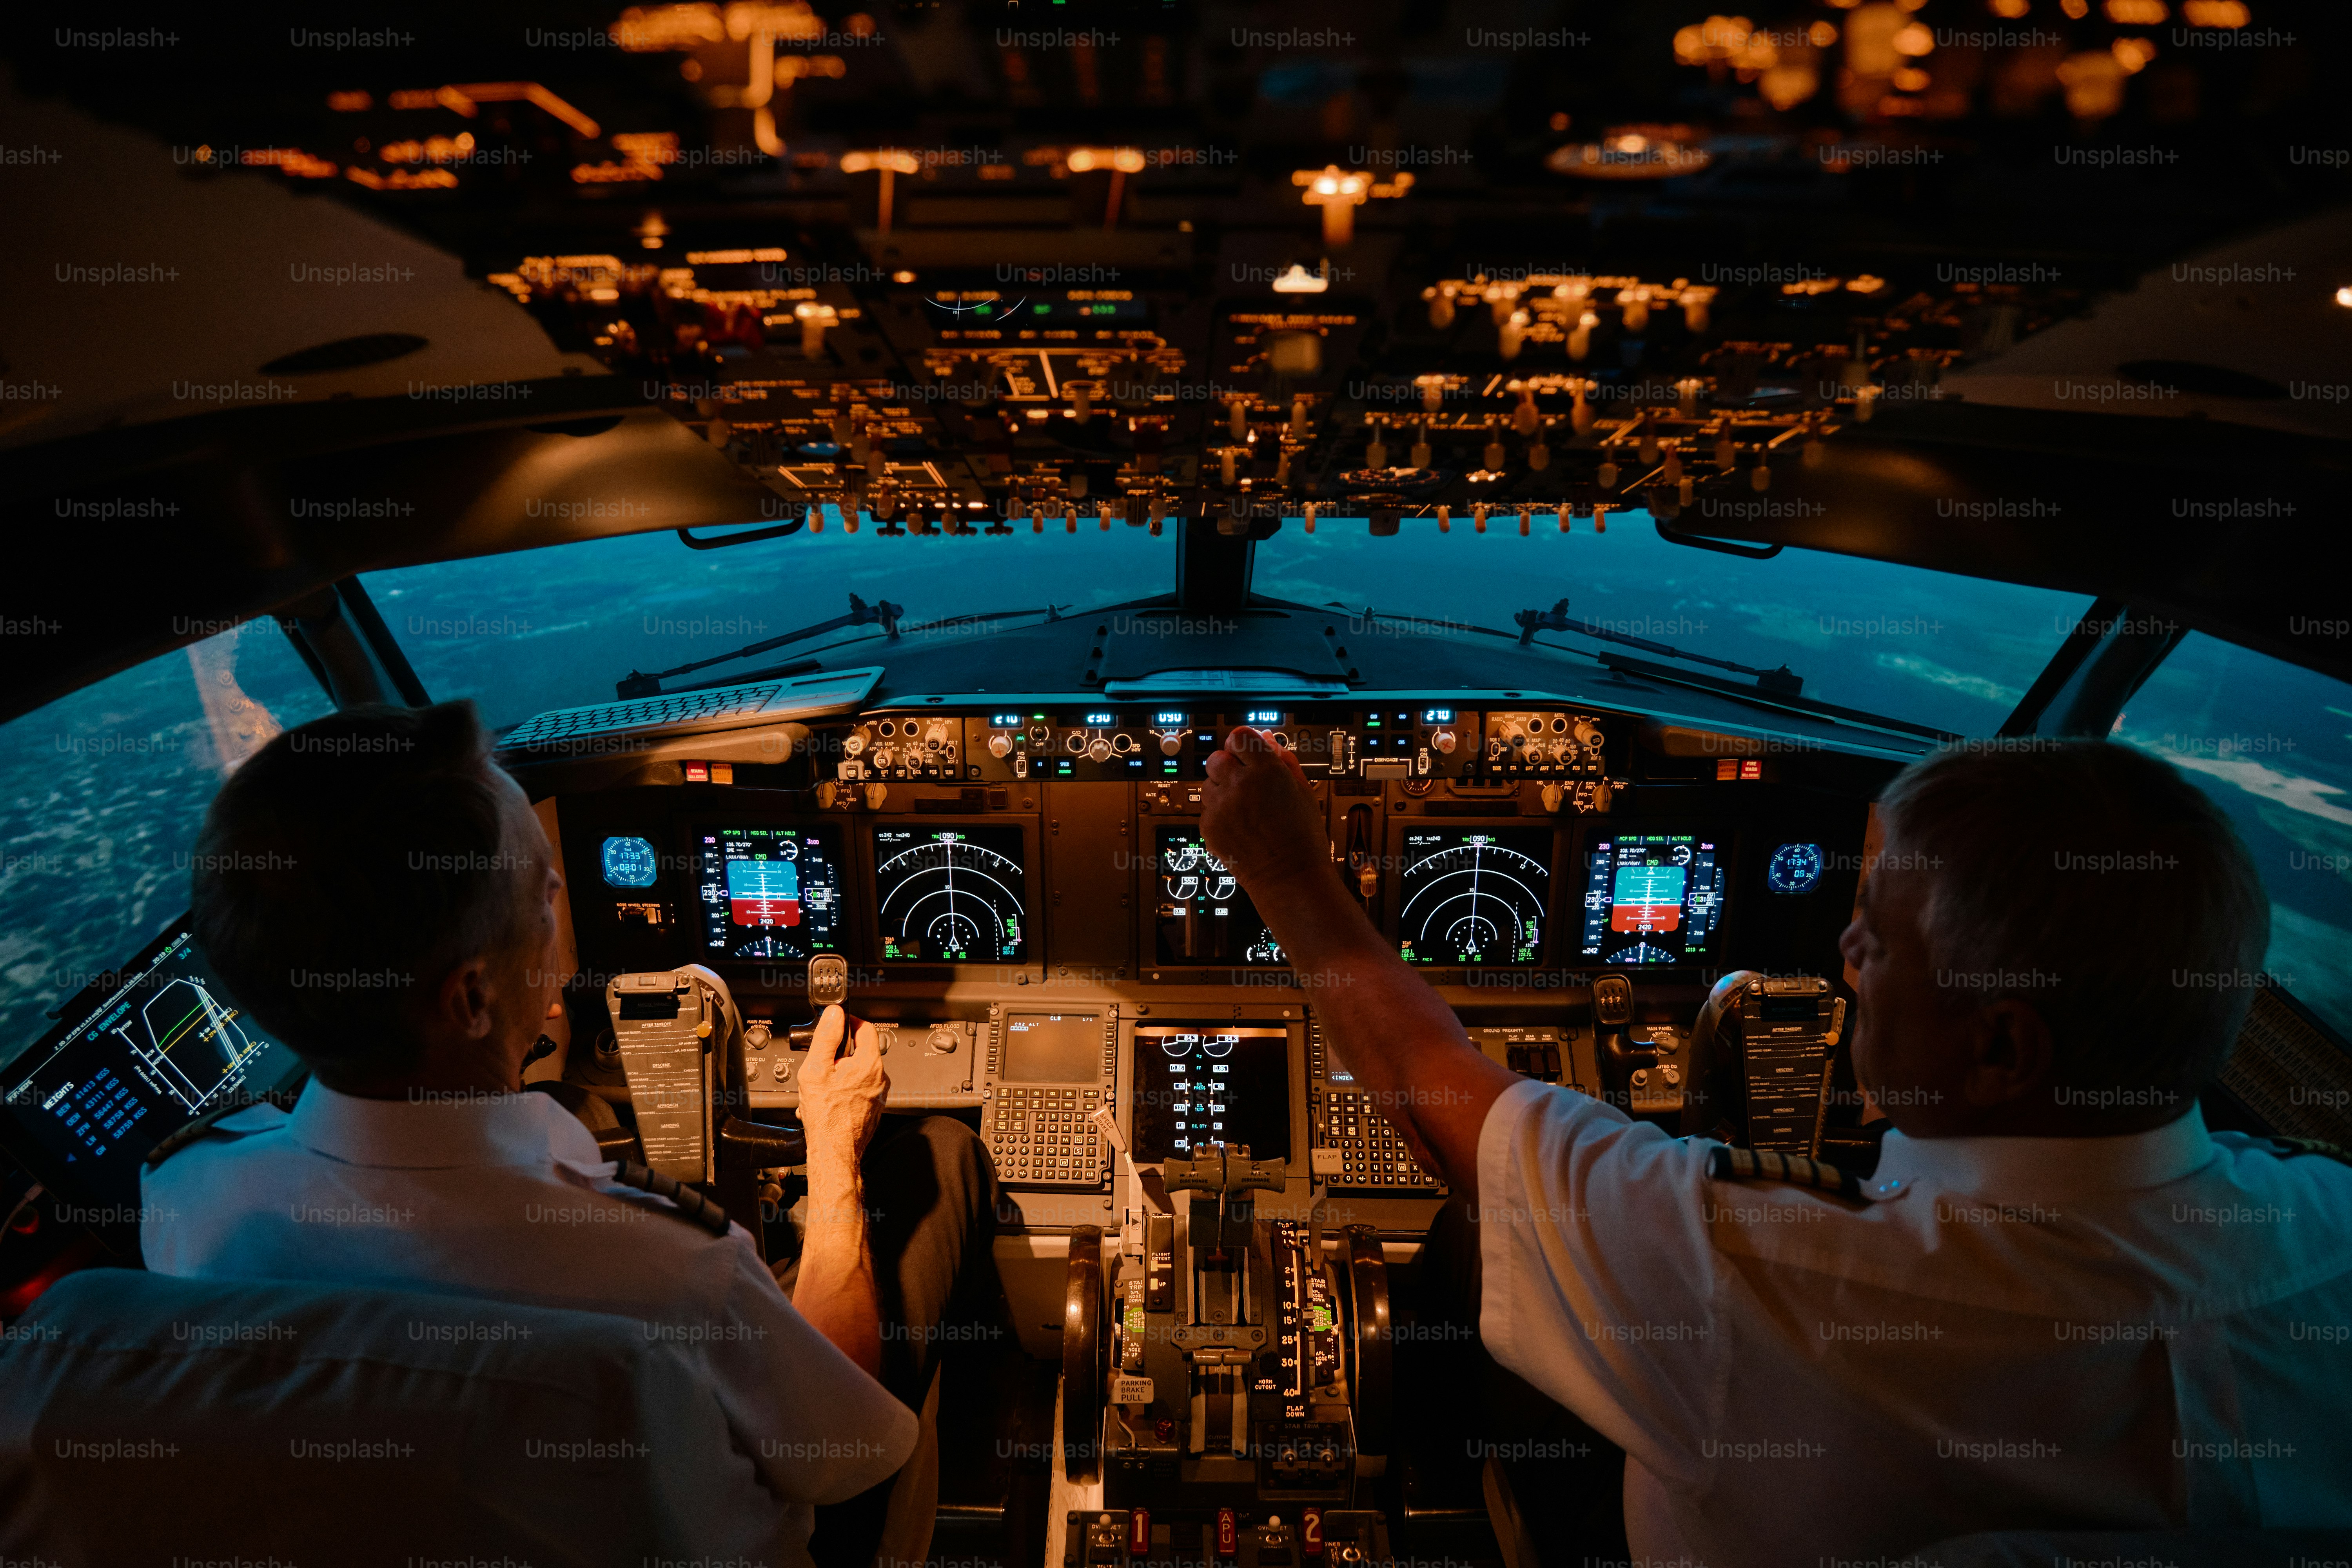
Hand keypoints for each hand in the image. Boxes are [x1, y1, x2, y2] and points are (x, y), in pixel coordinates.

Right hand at [794, 1006, 885, 1180]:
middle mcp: (880, 1078)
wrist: (834, 1151)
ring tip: (821, 1089)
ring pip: (857, 1074)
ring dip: (838, 1077)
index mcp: (870, 1063)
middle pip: (860, 1052)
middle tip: (821, 1065)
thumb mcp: (816, 1069)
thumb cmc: (826, 1116)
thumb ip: (826, 1038)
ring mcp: (879, 1095)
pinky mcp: (874, 1109)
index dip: (848, 1022)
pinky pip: (859, 1091)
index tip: (836, 1026)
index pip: (865, 1027)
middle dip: (838, 1056)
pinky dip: (843, 1092)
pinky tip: (828, 1102)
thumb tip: (834, 1014)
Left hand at [1201, 727, 1333, 897]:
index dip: (1243, 744)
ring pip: (1208, 782)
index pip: (1240, 736)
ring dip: (1222, 789)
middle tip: (1245, 782)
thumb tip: (1267, 739)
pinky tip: (1239, 825)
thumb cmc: (1302, 837)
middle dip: (1229, 765)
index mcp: (1267, 770)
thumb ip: (1283, 760)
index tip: (1248, 753)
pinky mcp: (1209, 826)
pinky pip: (1206, 809)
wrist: (1289, 877)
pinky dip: (1219, 813)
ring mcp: (1221, 805)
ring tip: (1245, 809)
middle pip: (1217, 757)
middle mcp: (1239, 783)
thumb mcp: (1302, 791)